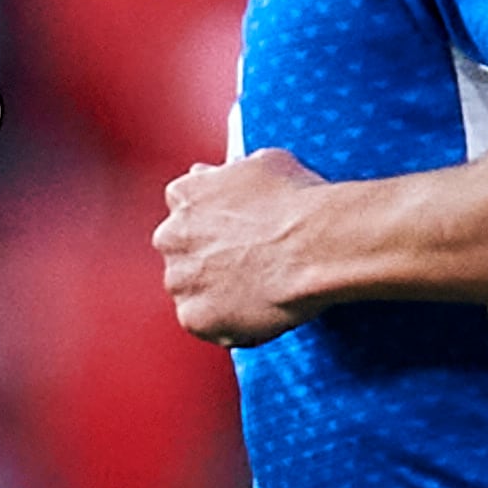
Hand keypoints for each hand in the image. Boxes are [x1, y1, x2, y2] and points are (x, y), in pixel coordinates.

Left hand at [155, 147, 338, 344]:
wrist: (316, 245)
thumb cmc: (297, 203)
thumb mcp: (262, 163)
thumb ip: (226, 174)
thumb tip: (215, 174)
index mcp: (183, 195)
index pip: (185, 212)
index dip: (214, 226)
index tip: (236, 234)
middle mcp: (171, 237)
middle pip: (183, 253)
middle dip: (209, 259)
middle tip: (250, 264)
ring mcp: (180, 280)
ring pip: (191, 291)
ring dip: (215, 293)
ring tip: (257, 289)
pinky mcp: (194, 318)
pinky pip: (205, 325)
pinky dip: (226, 324)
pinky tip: (256, 311)